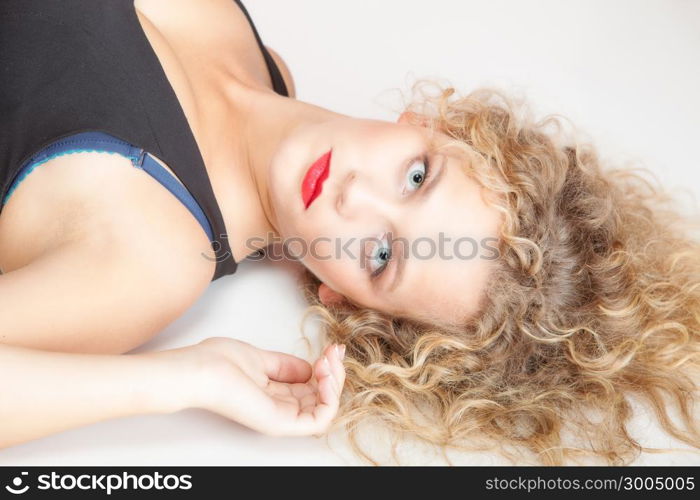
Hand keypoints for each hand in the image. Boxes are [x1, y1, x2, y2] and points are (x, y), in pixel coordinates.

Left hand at [184, 337, 345, 436]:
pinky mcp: (281, 423)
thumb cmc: (217, 362)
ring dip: (335, 382)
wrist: (201, 370)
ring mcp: (280, 417)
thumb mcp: (261, 358)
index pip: (311, 388)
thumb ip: (285, 365)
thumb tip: (308, 368)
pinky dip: (330, 397)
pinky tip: (325, 375)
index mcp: (272, 394)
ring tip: (328, 362)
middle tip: (333, 352)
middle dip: (335, 372)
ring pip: (325, 408)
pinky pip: (319, 419)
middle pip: (321, 397)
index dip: (326, 367)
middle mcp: (279, 408)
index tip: (331, 348)